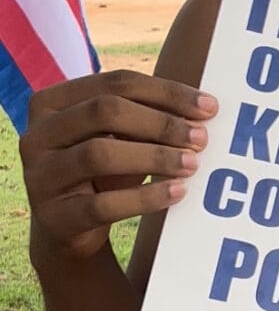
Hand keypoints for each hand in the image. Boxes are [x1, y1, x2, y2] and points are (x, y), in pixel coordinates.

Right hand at [20, 72, 217, 262]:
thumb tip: (203, 109)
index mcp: (51, 102)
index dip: (166, 92)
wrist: (68, 228)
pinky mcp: (54, 217)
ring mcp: (40, 176)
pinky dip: (145, 197)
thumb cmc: (101, 170)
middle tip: (202, 138)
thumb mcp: (117, 137)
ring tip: (192, 164)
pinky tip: (177, 192)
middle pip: (105, 112)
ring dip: (154, 157)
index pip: (116, 83)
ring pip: (100, 154)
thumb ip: (146, 116)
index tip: (209, 107)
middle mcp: (37, 134)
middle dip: (161, 123)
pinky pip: (103, 204)